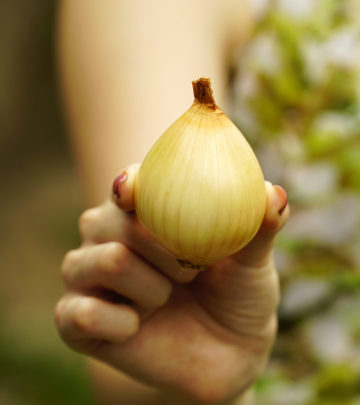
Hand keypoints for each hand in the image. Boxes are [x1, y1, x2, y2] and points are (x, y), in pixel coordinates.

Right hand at [55, 163, 288, 404]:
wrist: (228, 354)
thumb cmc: (236, 294)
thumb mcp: (252, 261)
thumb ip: (259, 225)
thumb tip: (274, 192)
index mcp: (142, 214)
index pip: (126, 185)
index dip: (130, 183)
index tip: (137, 189)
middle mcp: (107, 238)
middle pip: (112, 221)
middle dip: (164, 248)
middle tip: (192, 269)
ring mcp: (87, 278)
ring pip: (105, 261)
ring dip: (149, 286)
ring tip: (167, 298)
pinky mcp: (76, 320)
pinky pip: (77, 312)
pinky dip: (118, 322)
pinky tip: (137, 327)